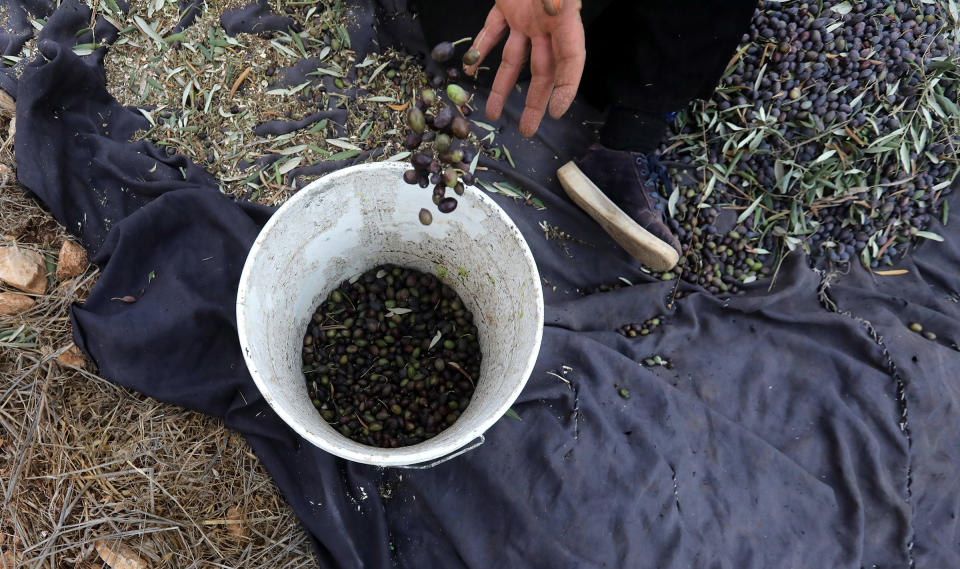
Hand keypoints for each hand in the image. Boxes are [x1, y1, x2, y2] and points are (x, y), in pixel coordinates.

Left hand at [464, 0, 584, 136]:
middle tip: (527, 129)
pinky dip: (480, 50)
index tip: (556, 112)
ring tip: (492, 112)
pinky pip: (492, 31)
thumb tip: (557, 16)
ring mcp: (524, 18)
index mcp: (565, 19)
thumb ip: (559, 5)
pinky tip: (470, 71)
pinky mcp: (506, 6)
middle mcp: (546, 25)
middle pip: (541, 70)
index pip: (570, 60)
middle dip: (534, 101)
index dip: (566, 87)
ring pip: (513, 58)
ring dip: (501, 86)